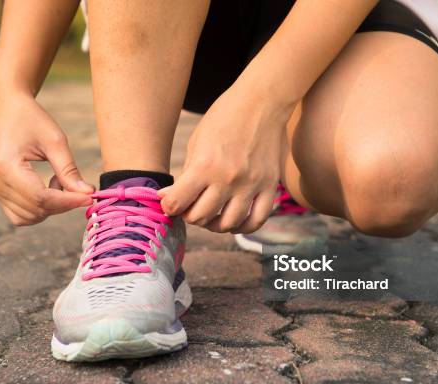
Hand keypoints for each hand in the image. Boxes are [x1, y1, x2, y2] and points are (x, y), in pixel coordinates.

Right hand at [0, 91, 93, 225]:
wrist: (8, 109)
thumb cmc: (32, 120)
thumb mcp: (55, 141)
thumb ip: (69, 170)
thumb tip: (88, 194)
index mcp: (6, 166)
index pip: (41, 197)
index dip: (68, 201)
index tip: (90, 197)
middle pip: (36, 209)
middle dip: (63, 205)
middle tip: (82, 188)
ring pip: (29, 217)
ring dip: (52, 207)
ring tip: (60, 180)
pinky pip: (22, 214)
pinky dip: (40, 208)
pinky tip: (49, 187)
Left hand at [160, 86, 291, 232]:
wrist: (261, 102)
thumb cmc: (224, 118)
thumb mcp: (197, 142)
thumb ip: (186, 174)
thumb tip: (167, 199)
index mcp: (204, 166)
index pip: (177, 204)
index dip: (169, 207)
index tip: (171, 203)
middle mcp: (227, 179)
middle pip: (200, 218)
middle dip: (190, 215)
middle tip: (191, 207)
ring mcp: (251, 185)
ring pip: (228, 224)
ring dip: (215, 224)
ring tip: (212, 215)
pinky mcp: (269, 186)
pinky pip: (257, 220)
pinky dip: (243, 227)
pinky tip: (235, 220)